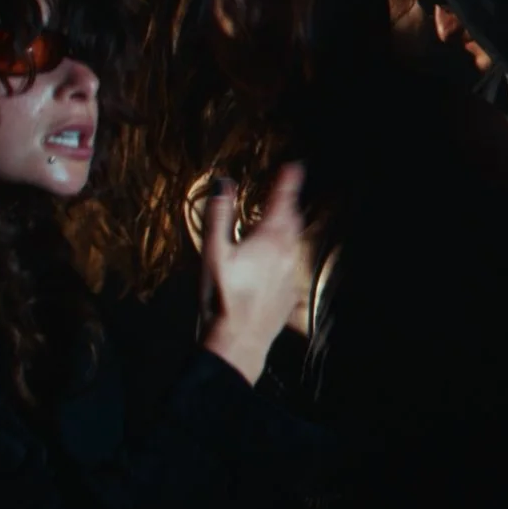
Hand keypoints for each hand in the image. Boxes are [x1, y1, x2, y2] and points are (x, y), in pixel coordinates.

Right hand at [198, 163, 312, 382]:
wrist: (238, 341)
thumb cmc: (222, 298)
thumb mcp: (214, 253)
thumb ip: (218, 215)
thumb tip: (223, 184)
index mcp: (270, 240)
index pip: (282, 202)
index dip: (288, 182)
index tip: (294, 167)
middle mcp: (287, 254)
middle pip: (292, 221)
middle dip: (288, 204)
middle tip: (284, 191)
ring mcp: (291, 274)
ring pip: (294, 242)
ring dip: (287, 227)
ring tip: (279, 219)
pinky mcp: (290, 292)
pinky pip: (291, 263)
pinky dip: (284, 251)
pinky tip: (273, 258)